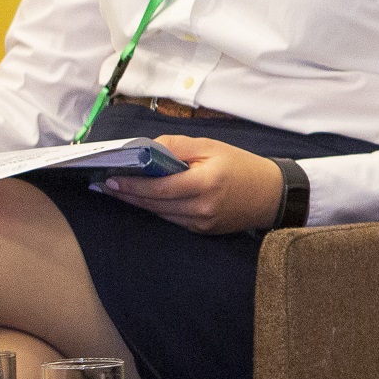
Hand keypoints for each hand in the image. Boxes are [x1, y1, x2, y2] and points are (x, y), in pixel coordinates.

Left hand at [101, 135, 286, 233]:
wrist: (272, 195)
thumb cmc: (242, 166)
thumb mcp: (212, 146)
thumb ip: (176, 146)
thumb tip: (147, 150)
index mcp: (205, 183)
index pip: (159, 187)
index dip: (132, 184)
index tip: (112, 178)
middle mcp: (201, 208)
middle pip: (154, 204)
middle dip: (129, 194)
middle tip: (106, 184)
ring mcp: (201, 223)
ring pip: (160, 214)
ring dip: (138, 203)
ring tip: (119, 190)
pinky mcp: (202, 231)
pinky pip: (172, 219)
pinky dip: (157, 208)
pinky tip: (144, 199)